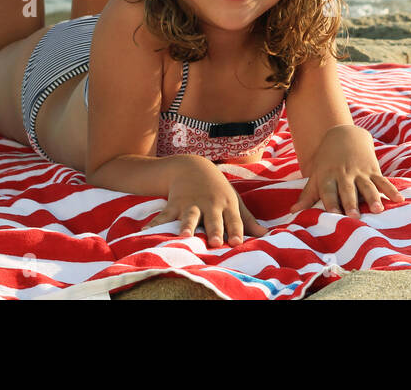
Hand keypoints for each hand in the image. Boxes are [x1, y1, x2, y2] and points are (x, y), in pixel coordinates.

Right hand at [141, 157, 267, 247]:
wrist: (193, 167)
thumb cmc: (217, 189)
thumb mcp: (234, 201)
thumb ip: (246, 220)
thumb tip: (264, 235)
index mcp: (226, 205)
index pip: (234, 220)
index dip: (236, 231)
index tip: (238, 243)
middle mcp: (210, 204)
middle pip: (213, 219)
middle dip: (214, 230)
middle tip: (215, 242)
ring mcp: (191, 203)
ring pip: (189, 216)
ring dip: (187, 226)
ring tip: (184, 236)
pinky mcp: (175, 203)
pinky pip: (164, 215)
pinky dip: (155, 223)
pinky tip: (146, 231)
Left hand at [288, 125, 403, 217]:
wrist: (344, 134)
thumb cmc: (326, 159)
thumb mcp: (316, 174)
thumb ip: (307, 195)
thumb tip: (293, 212)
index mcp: (328, 176)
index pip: (329, 191)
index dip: (331, 203)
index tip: (333, 215)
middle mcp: (344, 174)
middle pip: (348, 190)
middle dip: (351, 203)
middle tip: (354, 216)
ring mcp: (360, 171)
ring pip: (367, 186)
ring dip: (373, 198)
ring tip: (378, 210)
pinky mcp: (373, 169)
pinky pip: (383, 181)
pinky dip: (391, 190)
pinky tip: (399, 199)